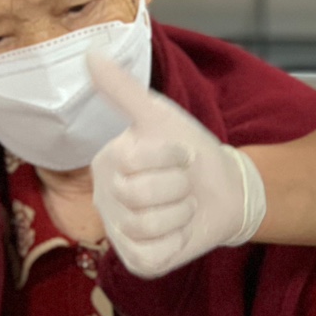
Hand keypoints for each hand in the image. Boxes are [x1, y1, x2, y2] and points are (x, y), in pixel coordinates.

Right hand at [89, 53, 264, 277]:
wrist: (225, 189)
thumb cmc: (190, 151)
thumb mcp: (160, 116)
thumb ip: (123, 89)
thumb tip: (90, 54)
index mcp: (107, 164)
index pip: (133, 162)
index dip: (169, 157)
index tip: (178, 154)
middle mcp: (105, 200)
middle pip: (139, 196)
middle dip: (178, 186)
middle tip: (183, 184)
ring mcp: (120, 233)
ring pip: (149, 226)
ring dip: (181, 214)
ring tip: (183, 206)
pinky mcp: (138, 261)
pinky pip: (154, 256)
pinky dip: (177, 242)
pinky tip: (179, 232)